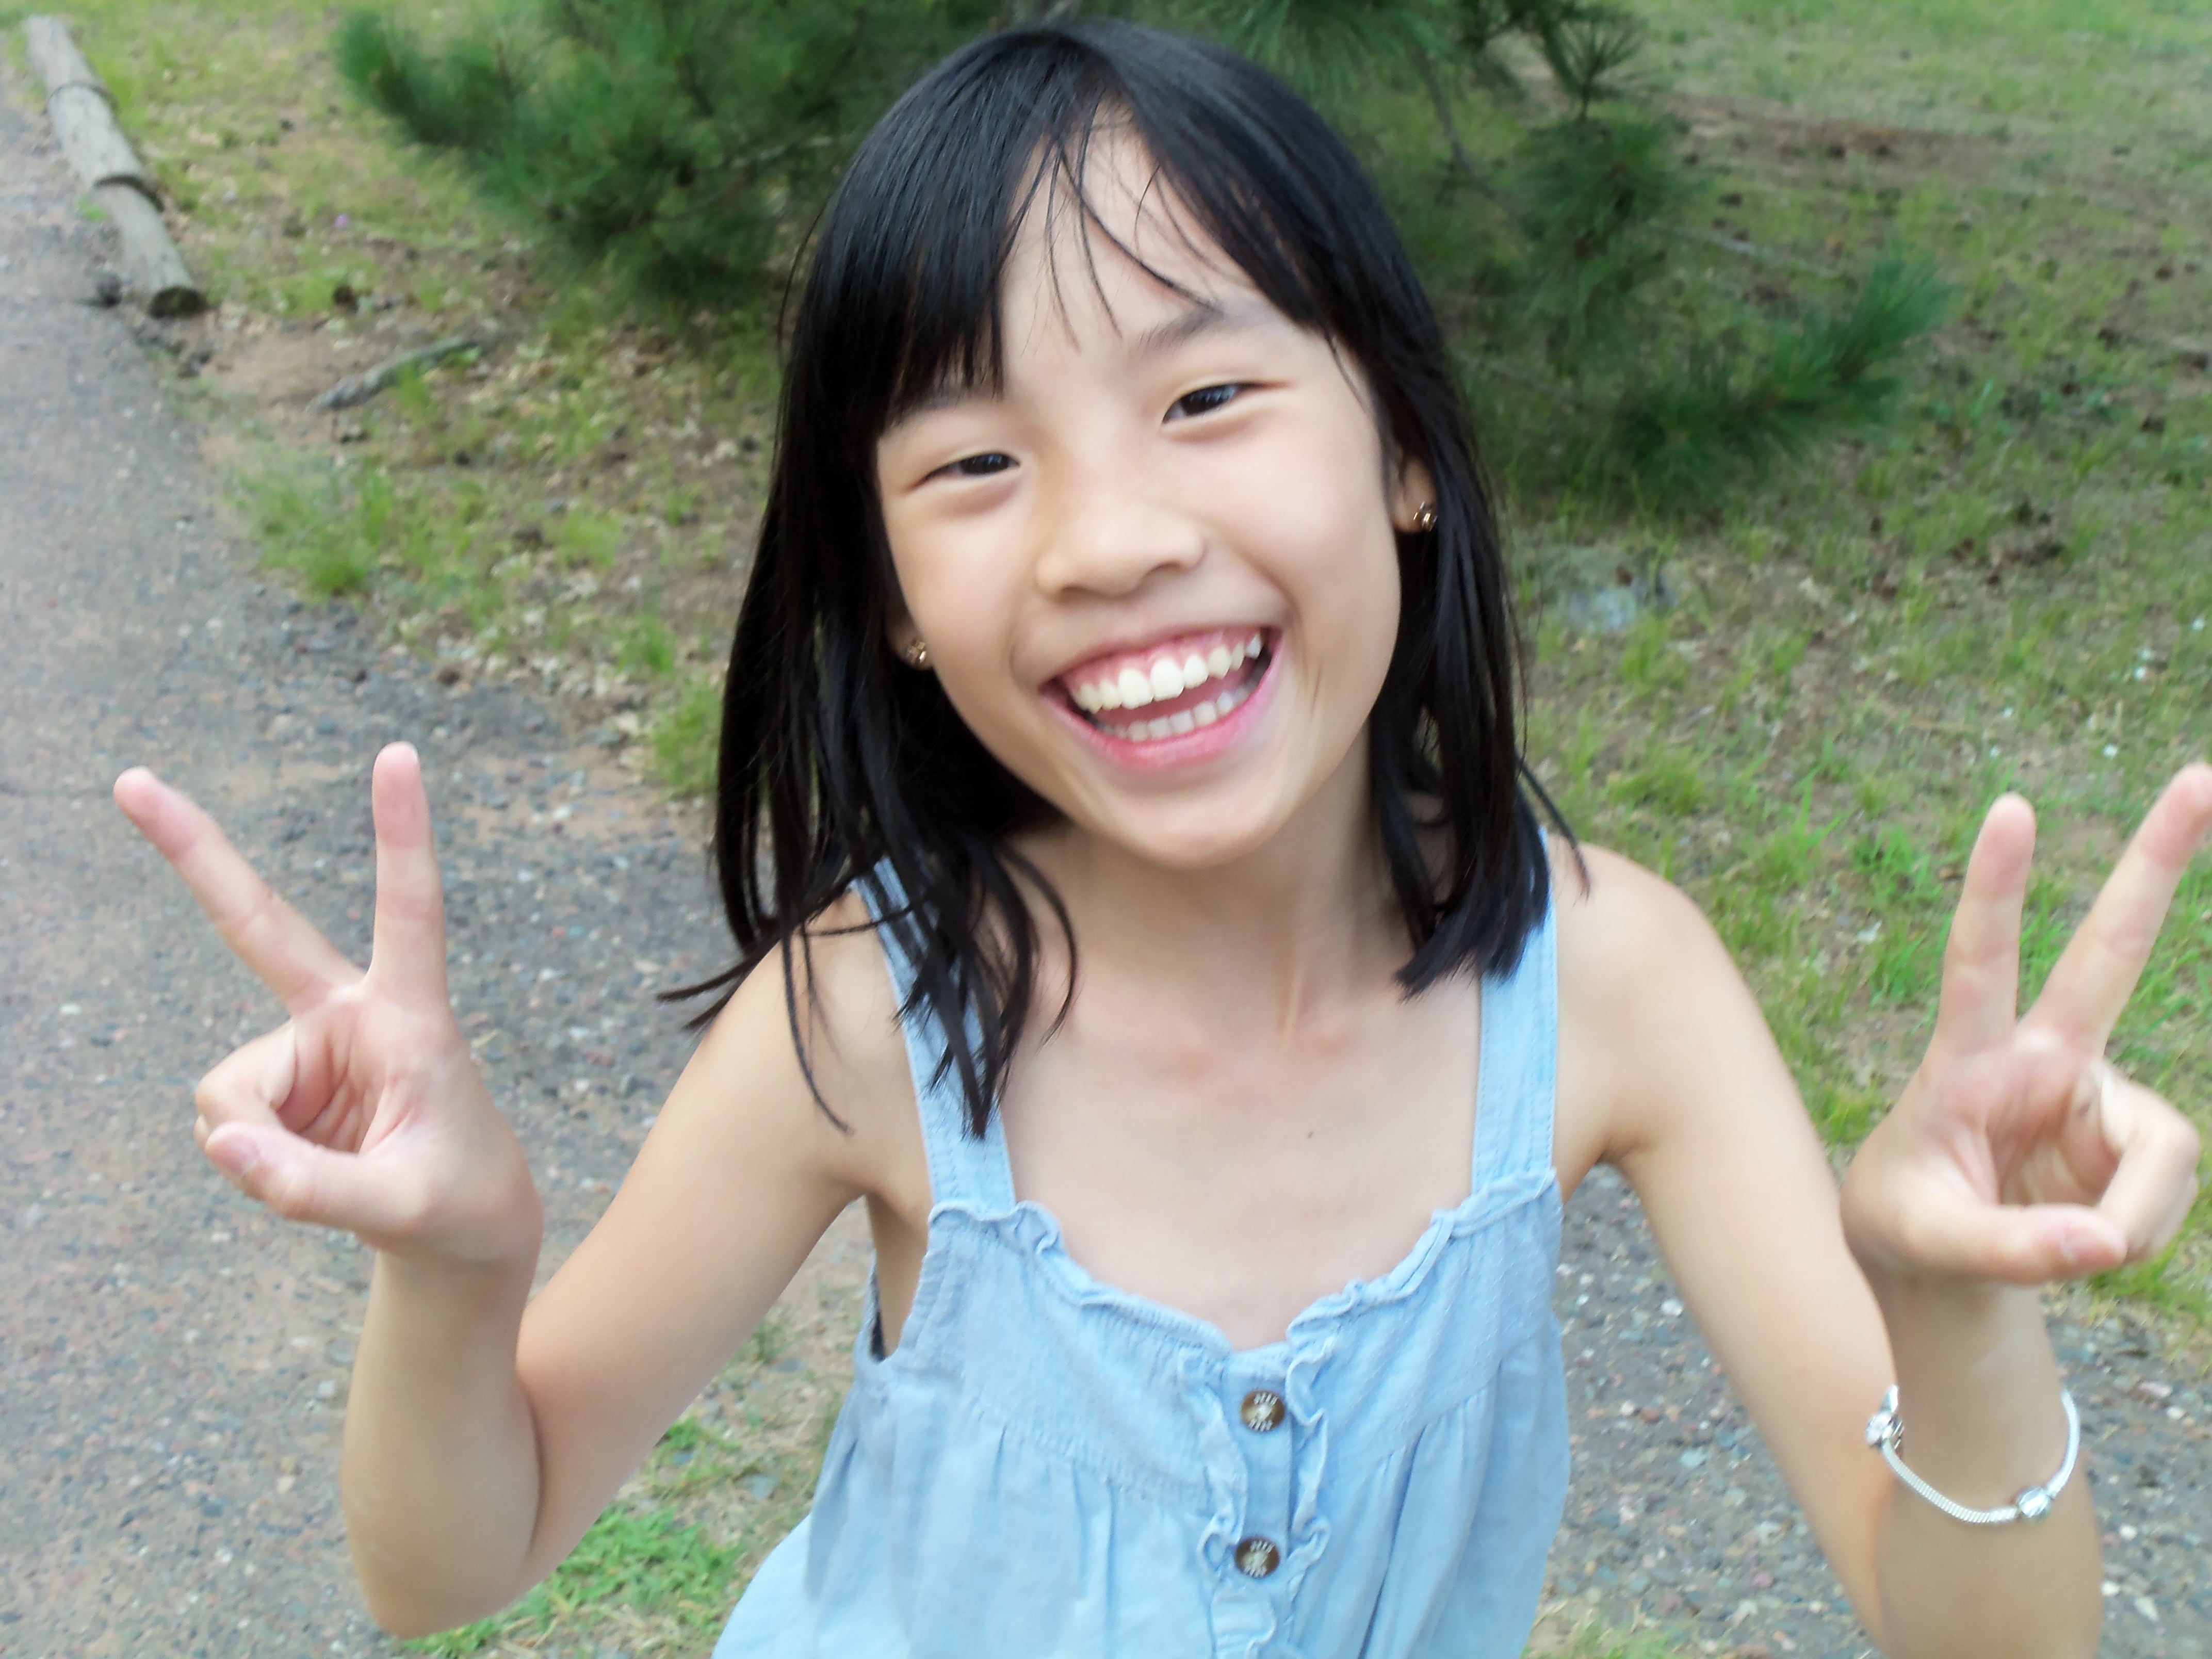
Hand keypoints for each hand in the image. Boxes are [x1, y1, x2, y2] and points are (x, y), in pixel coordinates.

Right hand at [114, 744, 539, 1264]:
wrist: (460, 1224)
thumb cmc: (453, 1199)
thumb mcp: (399, 1209)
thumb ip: (313, 1188)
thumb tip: (223, 1145)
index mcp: (410, 1016)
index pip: (409, 911)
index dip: (401, 835)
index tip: (398, 753)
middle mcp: (348, 1013)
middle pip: (260, 924)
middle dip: (194, 853)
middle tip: (131, 781)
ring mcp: (304, 1044)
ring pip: (231, 1097)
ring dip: (260, 1151)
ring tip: (330, 1171)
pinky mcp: (275, 1082)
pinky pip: (228, 1127)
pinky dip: (252, 1161)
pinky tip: (301, 1166)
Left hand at [1842, 764, 2211, 1287]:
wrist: (1933, 1262)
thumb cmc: (1909, 1229)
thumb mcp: (1925, 1246)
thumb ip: (2008, 1251)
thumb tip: (2102, 1242)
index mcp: (1970, 1058)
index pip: (1979, 958)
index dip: (1996, 888)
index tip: (2010, 807)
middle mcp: (2045, 1057)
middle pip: (2109, 950)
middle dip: (2157, 863)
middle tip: (2200, 775)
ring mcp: (2097, 1093)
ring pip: (2163, 1149)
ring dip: (2129, 1220)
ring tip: (2069, 1254)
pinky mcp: (2132, 1140)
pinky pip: (2159, 1197)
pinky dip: (2130, 1236)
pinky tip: (2090, 1244)